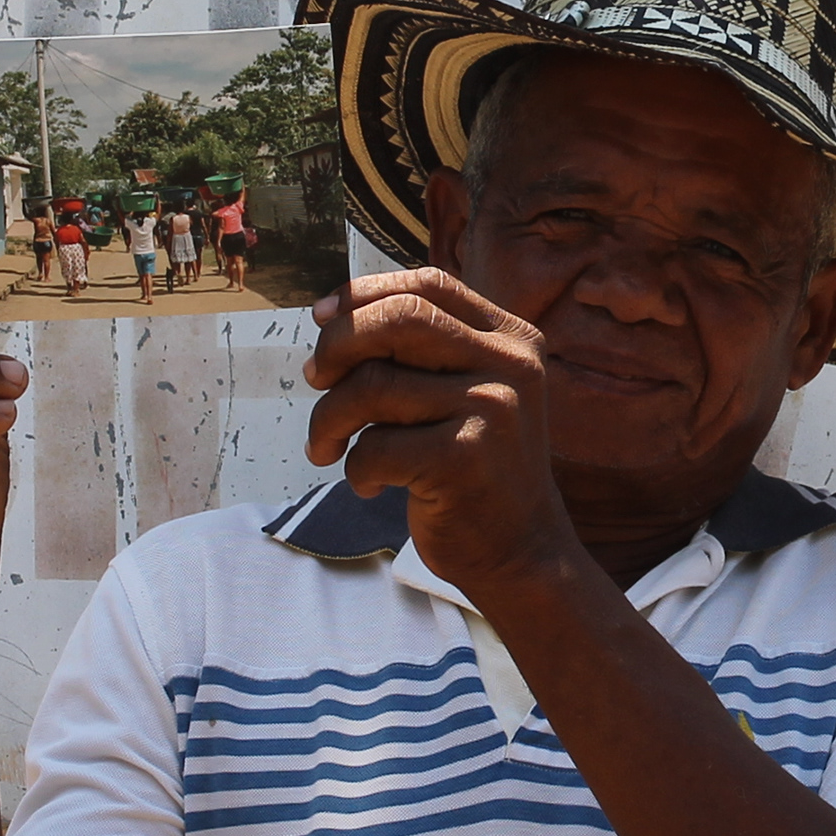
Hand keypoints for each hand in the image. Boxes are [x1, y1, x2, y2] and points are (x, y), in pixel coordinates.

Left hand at [302, 270, 577, 600]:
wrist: (521, 550)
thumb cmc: (474, 468)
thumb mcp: (466, 392)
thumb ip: (422, 351)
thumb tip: (332, 318)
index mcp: (510, 338)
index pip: (429, 285)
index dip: (365, 292)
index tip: (322, 317)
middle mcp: (509, 365)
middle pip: (398, 320)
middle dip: (337, 345)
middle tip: (314, 379)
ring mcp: (491, 410)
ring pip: (373, 387)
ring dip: (330, 420)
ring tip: (329, 448)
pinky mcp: (465, 459)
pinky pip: (375, 447)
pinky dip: (355, 469)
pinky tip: (369, 486)